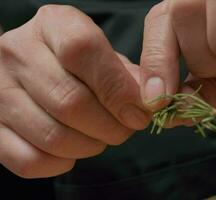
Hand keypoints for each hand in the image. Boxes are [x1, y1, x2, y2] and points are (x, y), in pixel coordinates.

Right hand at [0, 5, 149, 177]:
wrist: (31, 66)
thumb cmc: (77, 62)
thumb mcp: (103, 54)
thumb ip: (126, 75)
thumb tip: (146, 103)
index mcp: (53, 25)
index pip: (83, 50)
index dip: (118, 89)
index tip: (139, 112)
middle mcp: (17, 53)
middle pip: (70, 101)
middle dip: (111, 127)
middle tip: (125, 129)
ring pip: (53, 136)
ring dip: (90, 146)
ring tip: (101, 138)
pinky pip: (30, 161)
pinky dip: (61, 163)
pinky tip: (72, 151)